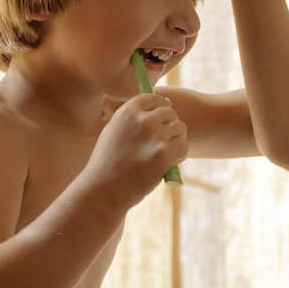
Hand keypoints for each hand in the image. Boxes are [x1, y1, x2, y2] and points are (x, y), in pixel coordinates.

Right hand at [83, 94, 187, 209]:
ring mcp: (155, 135)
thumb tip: (155, 109)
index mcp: (127, 111)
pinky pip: (184, 146)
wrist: (103, 189)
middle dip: (170, 126)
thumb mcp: (113, 132)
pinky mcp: (165, 153)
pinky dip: (180, 155)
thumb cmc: (106, 164)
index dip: (162, 106)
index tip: (164, 117)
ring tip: (165, 155)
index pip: (154, 98)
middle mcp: (142, 119)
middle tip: (164, 143)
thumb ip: (131, 120)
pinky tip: (168, 164)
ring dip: (176, 140)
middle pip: (170, 113)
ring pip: (180, 129)